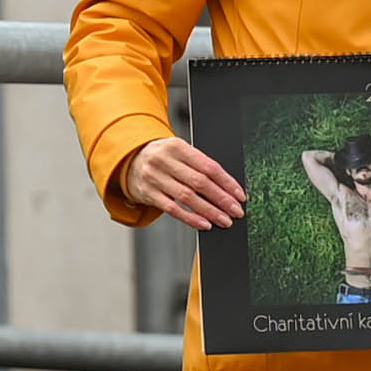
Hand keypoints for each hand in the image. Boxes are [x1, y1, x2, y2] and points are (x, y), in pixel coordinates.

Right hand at [120, 136, 247, 228]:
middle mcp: (164, 161)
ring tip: (224, 220)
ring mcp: (154, 178)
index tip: (240, 195)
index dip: (227, 183)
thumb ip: (200, 164)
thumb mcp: (180, 152)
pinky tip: (205, 224)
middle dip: (222, 199)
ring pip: (187, 197)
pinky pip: (173, 209)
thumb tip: (228, 188)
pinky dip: (191, 218)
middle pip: (200, 182)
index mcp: (177, 147)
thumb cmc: (164, 157)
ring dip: (210, 211)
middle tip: (236, 211)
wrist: (130, 160)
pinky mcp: (148, 194)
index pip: (209, 166)